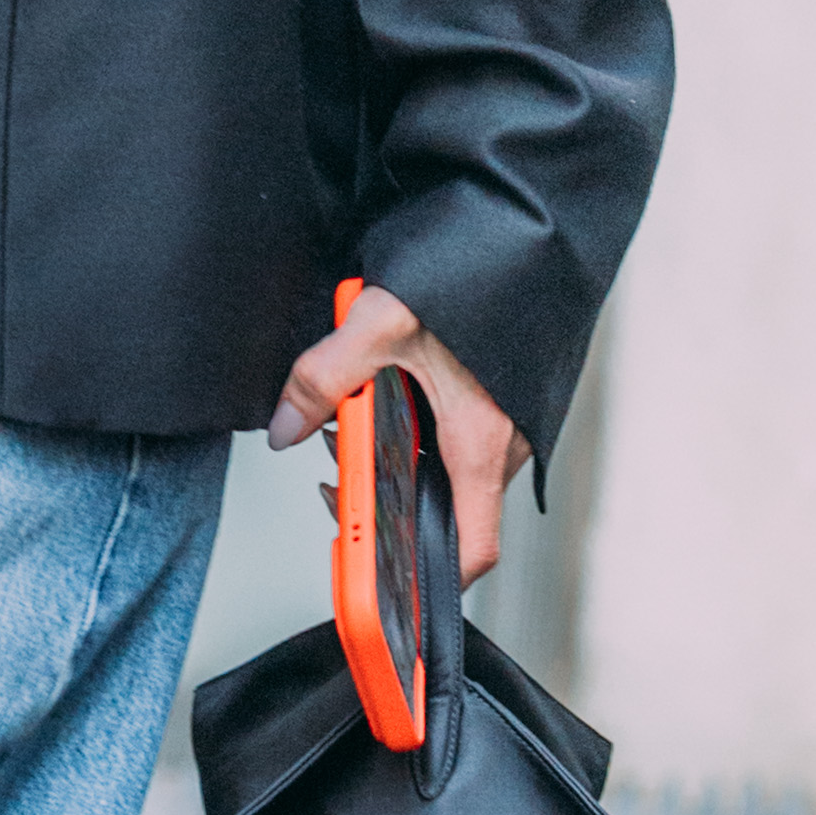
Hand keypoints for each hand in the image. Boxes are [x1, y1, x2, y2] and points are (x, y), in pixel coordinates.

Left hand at [265, 283, 523, 587]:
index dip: (430, 581)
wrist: (528, 225)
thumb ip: (325, 378)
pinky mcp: (504, 396)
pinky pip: (457, 434)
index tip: (387, 589)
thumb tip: (288, 425)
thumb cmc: (477, 271)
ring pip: (446, 465)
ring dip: (397, 453)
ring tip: (353, 413)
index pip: (473, 548)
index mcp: (481, 441)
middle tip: (340, 466)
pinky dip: (419, 425)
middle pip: (444, 506)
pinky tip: (390, 385)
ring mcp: (509, 419)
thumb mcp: (382, 324)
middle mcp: (505, 440)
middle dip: (384, 496)